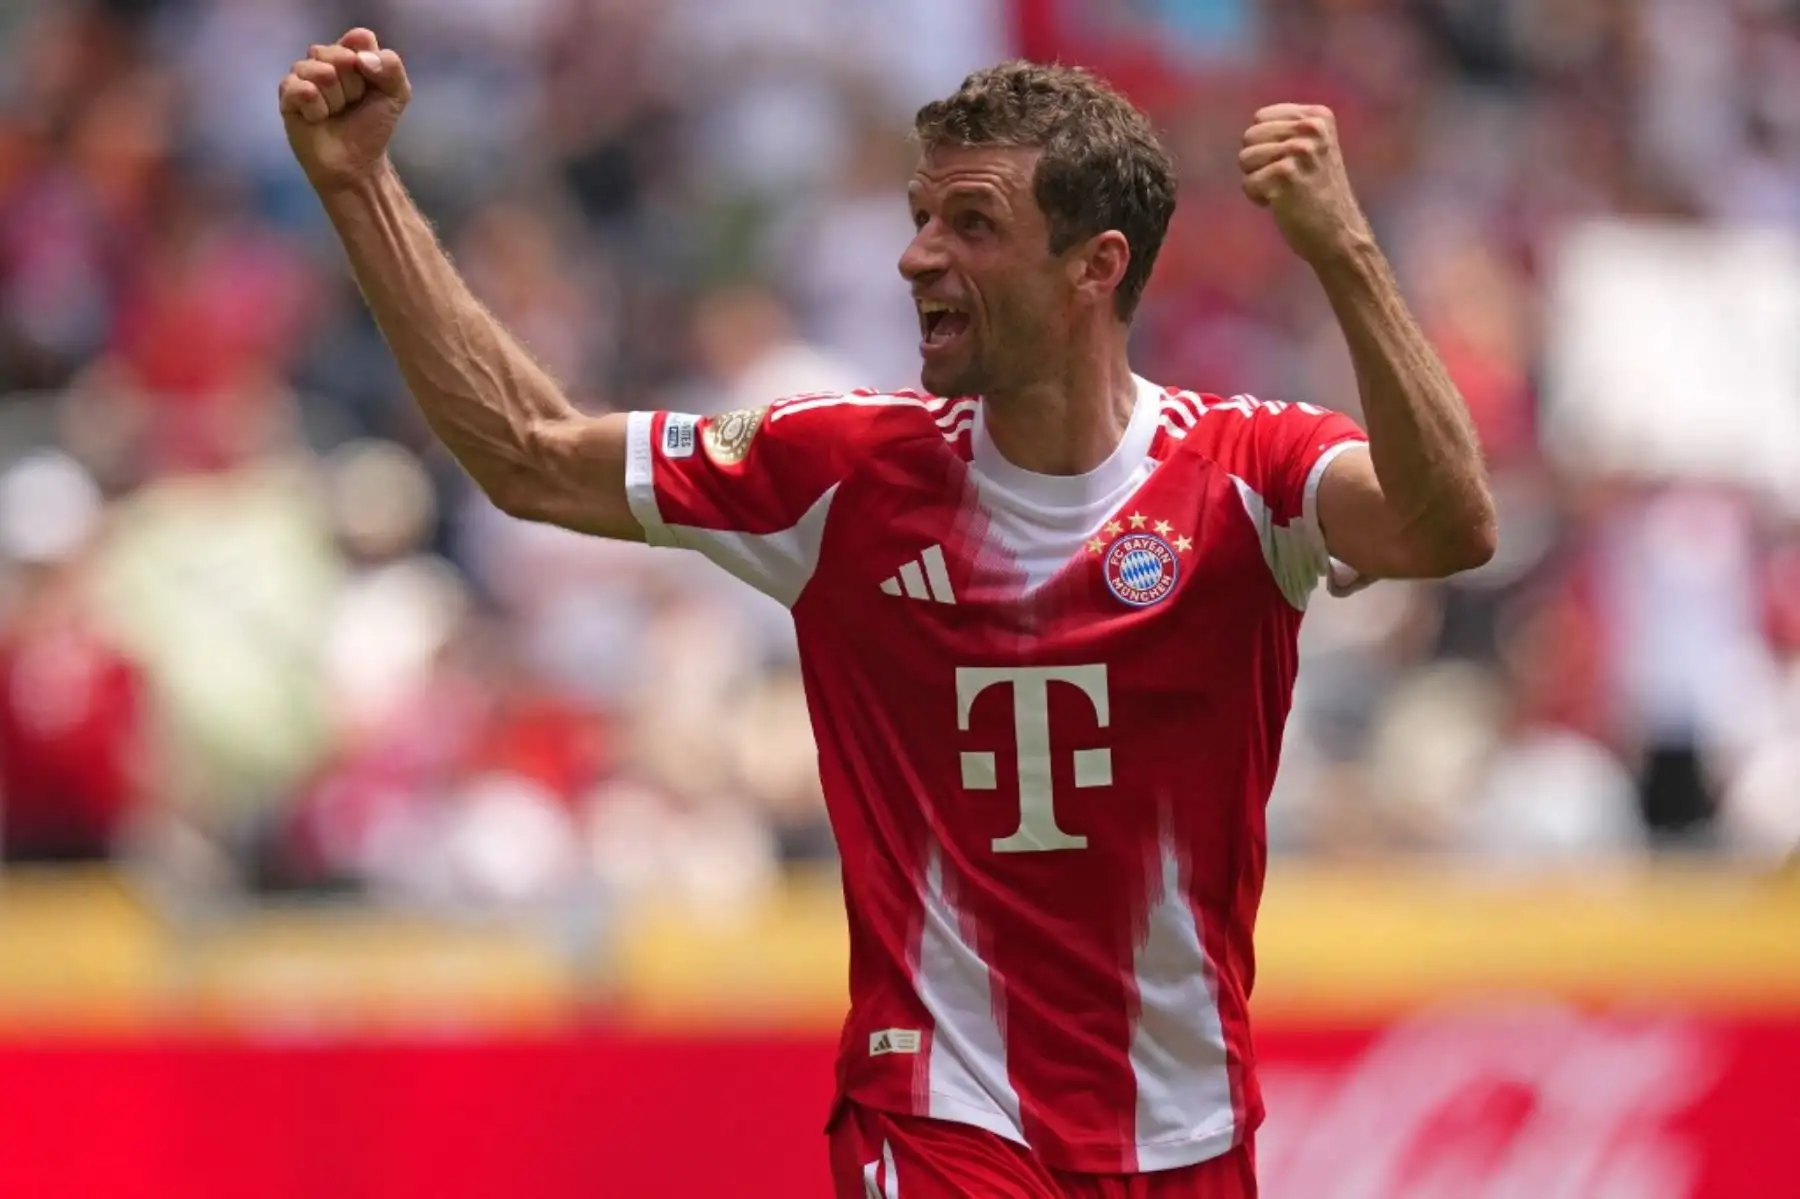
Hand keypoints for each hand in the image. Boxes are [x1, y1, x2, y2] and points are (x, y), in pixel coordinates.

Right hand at [278, 27, 410, 194]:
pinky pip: (301, 88)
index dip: (369, 62)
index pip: (359, 38)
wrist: (356, 163)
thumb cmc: (373, 127)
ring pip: (320, 70)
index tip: (372, 84)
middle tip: (353, 104)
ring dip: (336, 99)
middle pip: (338, 54)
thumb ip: (391, 66)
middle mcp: (324, 60)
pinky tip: (319, 119)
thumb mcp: (396, 94)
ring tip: (336, 113)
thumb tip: (359, 57)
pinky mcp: (287, 96)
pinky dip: (317, 107)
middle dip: (353, 85)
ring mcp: (303, 76)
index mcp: (351, 54)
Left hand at [1238, 104, 1372, 266]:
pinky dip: (1259, 199)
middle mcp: (1311, 128)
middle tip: (1287, 179)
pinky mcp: (1285, 174)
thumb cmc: (1318, 194)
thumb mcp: (1313, 149)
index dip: (1265, 145)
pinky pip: (1247, 183)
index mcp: (1319, 116)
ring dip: (1258, 180)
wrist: (1339, 234)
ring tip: (1286, 190)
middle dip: (1258, 162)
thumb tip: (1252, 126)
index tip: (1291, 163)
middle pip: (1249, 136)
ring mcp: (1299, 150)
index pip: (1260, 118)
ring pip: (1244, 159)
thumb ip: (1288, 131)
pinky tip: (1284, 204)